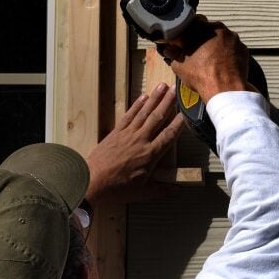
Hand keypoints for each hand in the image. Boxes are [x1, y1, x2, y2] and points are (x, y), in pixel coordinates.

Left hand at [86, 84, 183, 202]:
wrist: (92, 181)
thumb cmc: (118, 189)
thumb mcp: (143, 193)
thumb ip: (162, 190)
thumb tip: (179, 191)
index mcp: (150, 155)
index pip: (168, 136)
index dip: (178, 124)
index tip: (187, 112)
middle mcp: (141, 140)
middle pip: (157, 118)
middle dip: (168, 103)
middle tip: (177, 89)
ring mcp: (127, 134)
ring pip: (144, 113)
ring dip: (155, 98)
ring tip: (163, 86)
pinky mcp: (116, 132)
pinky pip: (129, 115)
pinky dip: (137, 105)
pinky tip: (144, 96)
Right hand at [159, 18, 250, 103]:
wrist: (225, 90)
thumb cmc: (201, 76)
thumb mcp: (179, 65)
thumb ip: (172, 53)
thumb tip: (168, 48)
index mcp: (202, 27)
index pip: (193, 23)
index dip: (189, 33)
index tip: (187, 42)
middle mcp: (219, 27)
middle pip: (210, 30)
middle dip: (204, 39)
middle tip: (200, 53)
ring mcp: (233, 38)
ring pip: (223, 38)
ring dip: (217, 46)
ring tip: (213, 61)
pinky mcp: (243, 49)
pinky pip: (233, 48)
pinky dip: (229, 54)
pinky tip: (224, 65)